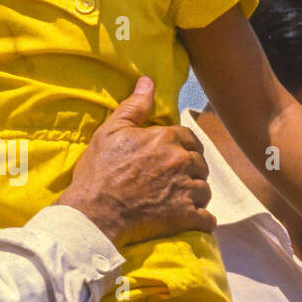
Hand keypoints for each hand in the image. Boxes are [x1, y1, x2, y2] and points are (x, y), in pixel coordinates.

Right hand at [58, 78, 215, 247]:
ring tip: (181, 199)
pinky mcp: (185, 216)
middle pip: (200, 163)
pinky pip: (207, 218)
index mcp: (166, 139)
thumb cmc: (99, 172)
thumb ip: (134, 106)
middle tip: (175, 178)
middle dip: (191, 170)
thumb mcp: (110, 132)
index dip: (183, 147)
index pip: (190, 138)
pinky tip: (193, 219)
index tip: (174, 156)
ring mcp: (185, 190)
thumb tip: (147, 81)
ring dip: (196, 194)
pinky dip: (202, 220)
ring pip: (204, 190)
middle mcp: (181, 162)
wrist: (94, 213)